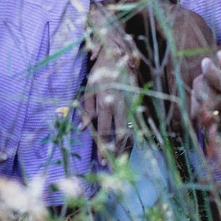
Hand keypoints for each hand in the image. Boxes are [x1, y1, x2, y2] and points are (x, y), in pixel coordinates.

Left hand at [81, 29, 138, 164]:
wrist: (119, 53)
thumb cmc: (100, 71)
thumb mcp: (88, 88)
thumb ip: (87, 110)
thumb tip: (83, 128)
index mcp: (106, 102)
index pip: (106, 132)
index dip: (105, 148)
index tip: (103, 161)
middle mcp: (120, 105)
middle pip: (121, 135)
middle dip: (118, 153)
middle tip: (114, 166)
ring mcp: (131, 103)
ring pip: (132, 130)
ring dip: (128, 147)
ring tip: (123, 160)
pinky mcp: (138, 100)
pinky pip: (137, 122)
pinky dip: (134, 135)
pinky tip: (131, 144)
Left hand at [196, 40, 220, 110]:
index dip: (212, 73)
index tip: (206, 61)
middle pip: (217, 101)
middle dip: (203, 88)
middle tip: (203, 77)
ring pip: (213, 114)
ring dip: (201, 100)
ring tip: (206, 86)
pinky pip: (213, 123)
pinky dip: (204, 112)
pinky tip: (205, 99)